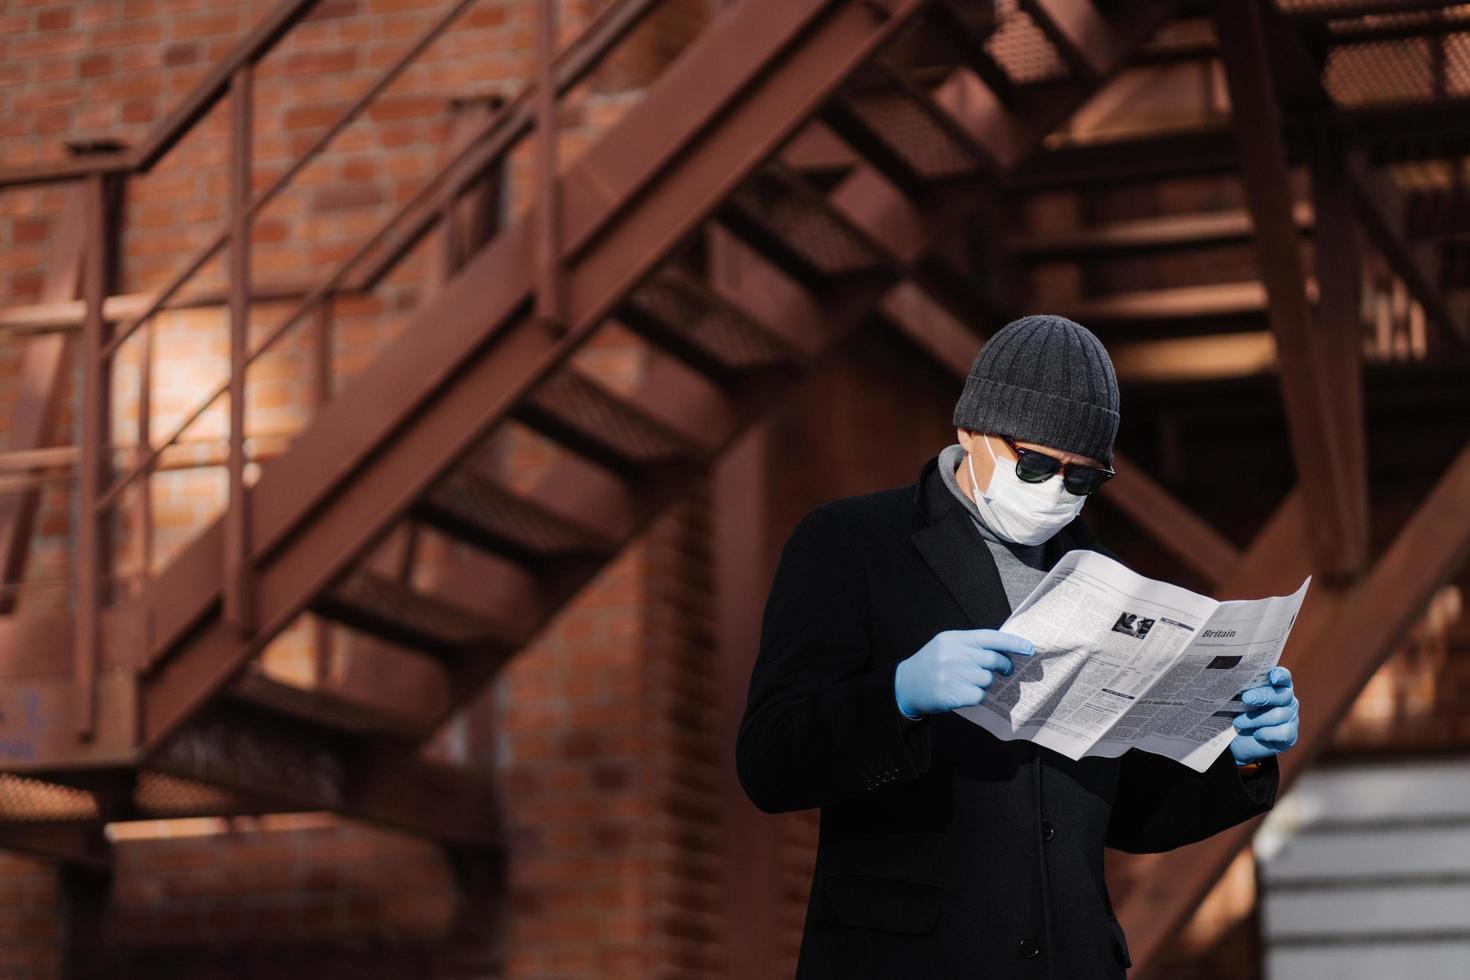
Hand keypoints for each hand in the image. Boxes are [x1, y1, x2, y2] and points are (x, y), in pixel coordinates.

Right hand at [894, 628, 1035, 718]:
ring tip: (969, 682)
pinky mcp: (952, 693)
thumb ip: (971, 645)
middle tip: (1005, 670)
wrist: (905, 685)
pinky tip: (964, 693)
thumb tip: (1004, 650)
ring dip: (985, 683)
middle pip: (993, 659)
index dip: (1013, 642)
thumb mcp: (947, 646)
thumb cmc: (932, 664)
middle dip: (1003, 666)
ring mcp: (952, 674)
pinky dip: (977, 697)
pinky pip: (979, 695)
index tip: (1030, 649)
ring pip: (987, 679)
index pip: (990, 637)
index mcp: (954, 639)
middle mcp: (954, 654)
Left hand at [1229, 665, 1298, 765]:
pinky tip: (1256, 734)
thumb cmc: (1238, 713)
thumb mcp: (1236, 701)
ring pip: (1278, 715)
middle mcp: (1286, 699)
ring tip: (1238, 722)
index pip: (1283, 676)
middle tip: (1246, 698)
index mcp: (1275, 686)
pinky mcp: (1290, 734)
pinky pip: (1282, 732)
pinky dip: (1266, 733)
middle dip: (1263, 696)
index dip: (1280, 675)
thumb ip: (1238, 691)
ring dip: (1256, 719)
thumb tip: (1227, 684)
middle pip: (1281, 694)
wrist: (1240, 740)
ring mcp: (1290, 716)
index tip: (1273, 676)